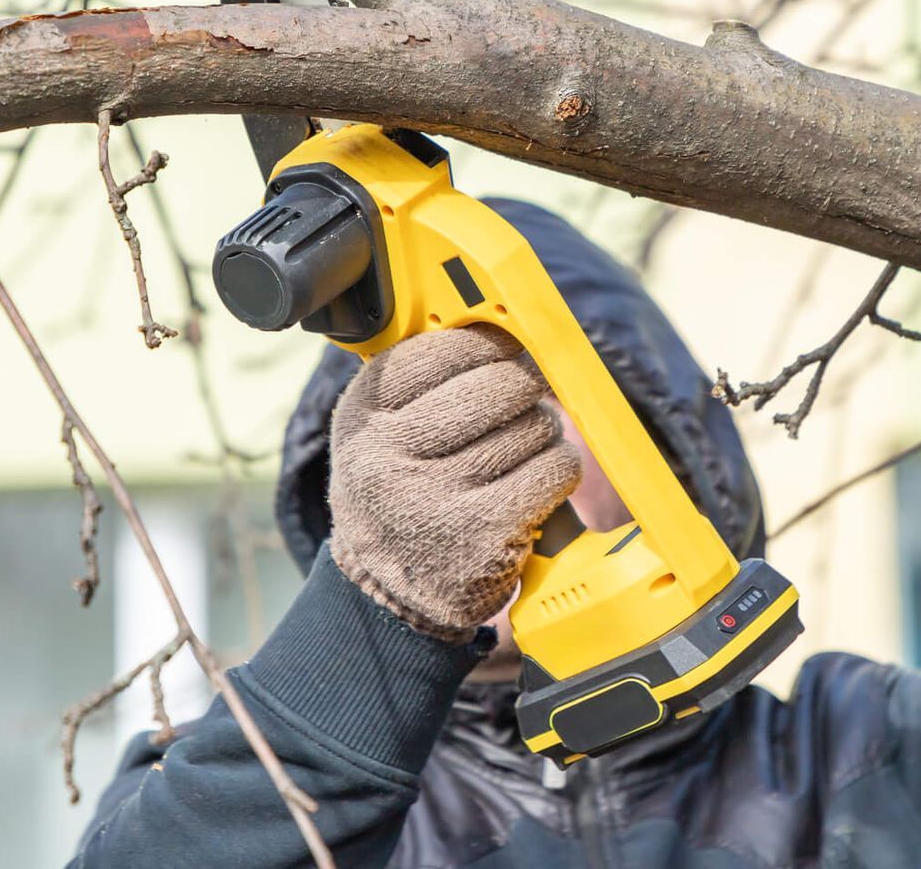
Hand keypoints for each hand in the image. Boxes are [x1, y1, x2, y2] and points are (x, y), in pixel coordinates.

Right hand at [328, 325, 581, 641]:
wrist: (389, 596)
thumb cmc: (402, 493)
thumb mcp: (383, 432)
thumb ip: (425, 382)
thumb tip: (505, 324)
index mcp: (362, 416)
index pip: (443, 351)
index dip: (487, 346)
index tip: (503, 352)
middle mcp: (388, 456)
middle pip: (497, 385)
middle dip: (523, 388)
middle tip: (522, 401)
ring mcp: (434, 498)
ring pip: (532, 427)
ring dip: (543, 434)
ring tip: (519, 453)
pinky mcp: (483, 534)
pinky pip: (553, 470)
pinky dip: (559, 470)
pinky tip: (536, 484)